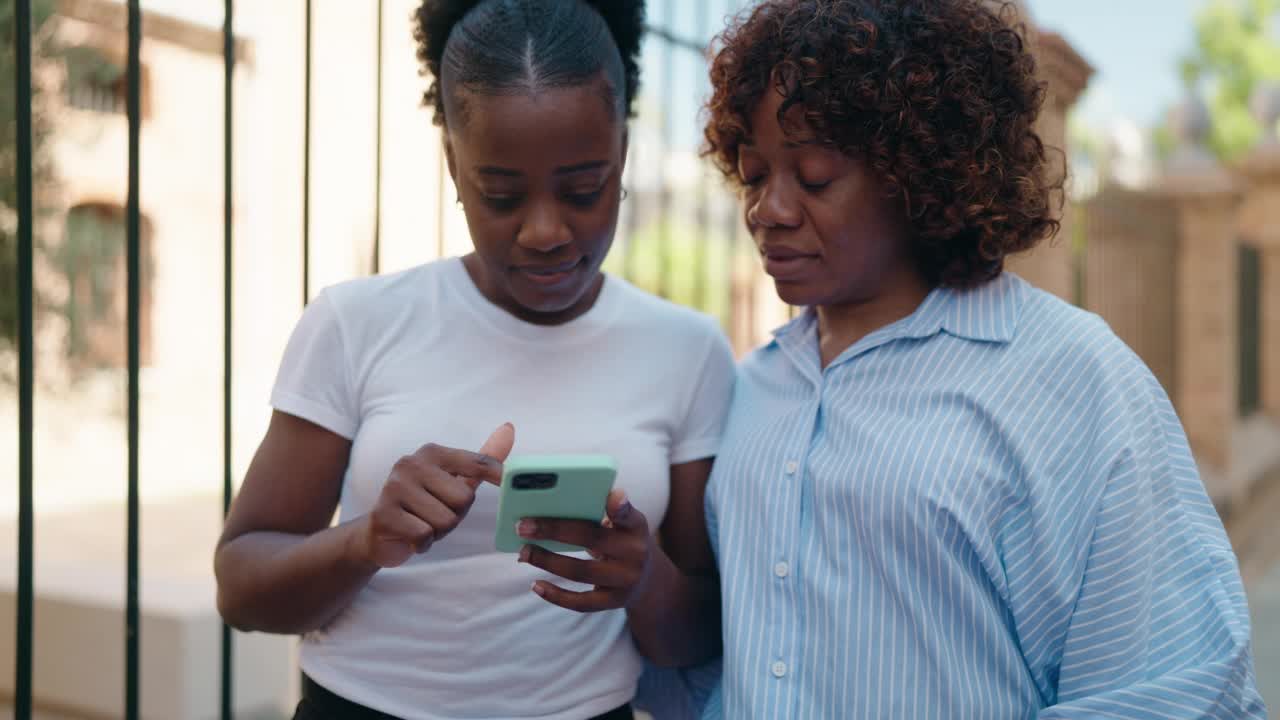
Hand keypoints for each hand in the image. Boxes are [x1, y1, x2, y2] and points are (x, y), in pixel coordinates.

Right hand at [357, 423, 514, 568]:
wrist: (378, 533)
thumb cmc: (424, 505)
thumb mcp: (455, 481)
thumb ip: (481, 461)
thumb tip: (509, 428)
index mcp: (432, 453)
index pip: (477, 462)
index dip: (498, 475)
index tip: (510, 482)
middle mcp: (411, 463)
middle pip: (464, 499)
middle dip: (455, 516)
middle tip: (435, 515)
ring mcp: (395, 487)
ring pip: (445, 520)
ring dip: (438, 532)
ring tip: (421, 524)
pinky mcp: (384, 514)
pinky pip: (425, 535)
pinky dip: (422, 543)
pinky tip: (410, 537)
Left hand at [517, 489, 652, 611]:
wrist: (648, 579)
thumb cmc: (622, 541)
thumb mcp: (623, 524)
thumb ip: (601, 511)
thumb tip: (553, 502)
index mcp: (636, 527)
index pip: (629, 514)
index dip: (620, 506)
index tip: (612, 496)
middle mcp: (635, 553)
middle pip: (592, 539)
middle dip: (554, 531)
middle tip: (523, 526)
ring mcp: (625, 581)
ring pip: (581, 572)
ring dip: (547, 561)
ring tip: (524, 553)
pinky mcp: (614, 602)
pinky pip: (581, 603)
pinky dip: (555, 595)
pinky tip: (536, 585)